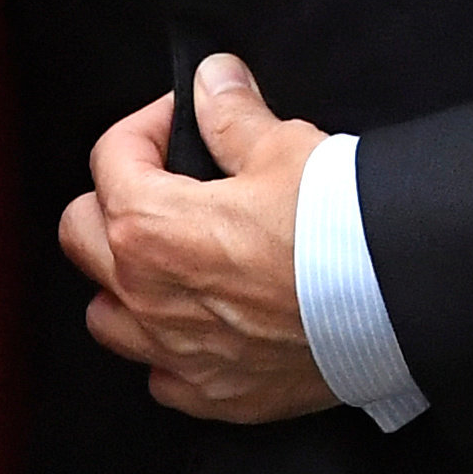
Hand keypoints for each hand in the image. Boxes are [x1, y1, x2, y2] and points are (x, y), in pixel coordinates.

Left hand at [59, 53, 337, 421]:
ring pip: (106, 313)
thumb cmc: (336, 228)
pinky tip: (213, 320)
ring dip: (130, 281)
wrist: (391, 305)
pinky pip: (161, 372)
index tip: (185, 120)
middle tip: (169, 183)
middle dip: (115, 198)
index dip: (148, 126)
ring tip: (180, 257)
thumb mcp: (285, 148)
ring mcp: (174, 353)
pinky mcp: (211, 393)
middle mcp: (145, 296)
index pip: (110, 158)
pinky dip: (174, 345)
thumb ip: (233, 115)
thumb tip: (212, 81)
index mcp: (149, 225)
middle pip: (81, 235)